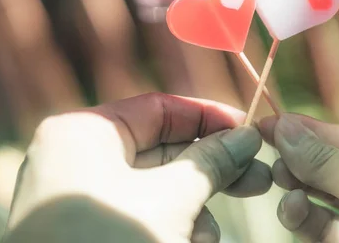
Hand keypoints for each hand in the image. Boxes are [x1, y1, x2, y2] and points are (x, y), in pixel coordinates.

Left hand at [6, 93, 270, 242]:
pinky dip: (174, 229)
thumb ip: (210, 162)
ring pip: (159, 189)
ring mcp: (85, 200)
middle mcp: (80, 162)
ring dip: (195, 210)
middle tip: (258, 179)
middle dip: (212, 170)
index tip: (250, 131)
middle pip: (164, 151)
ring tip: (208, 236)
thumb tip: (247, 137)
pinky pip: (145, 216)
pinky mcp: (93, 233)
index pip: (159, 108)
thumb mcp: (171, 200)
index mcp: (85, 135)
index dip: (209, 118)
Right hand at [260, 114, 338, 242]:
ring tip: (281, 179)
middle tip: (271, 152)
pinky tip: (294, 208)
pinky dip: (301, 219)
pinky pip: (319, 232)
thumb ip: (327, 157)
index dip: (311, 129)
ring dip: (297, 189)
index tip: (271, 121)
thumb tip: (285, 127)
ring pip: (321, 205)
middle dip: (300, 159)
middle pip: (332, 172)